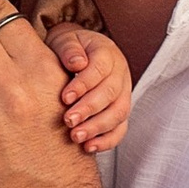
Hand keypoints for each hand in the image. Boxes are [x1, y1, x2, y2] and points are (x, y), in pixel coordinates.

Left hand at [46, 24, 132, 153]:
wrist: (78, 54)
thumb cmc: (70, 49)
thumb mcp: (66, 40)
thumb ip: (70, 49)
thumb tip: (77, 63)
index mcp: (107, 53)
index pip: (100, 69)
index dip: (83, 85)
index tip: (65, 98)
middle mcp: (120, 74)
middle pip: (111, 94)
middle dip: (89, 109)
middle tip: (68, 121)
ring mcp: (123, 94)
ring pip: (119, 113)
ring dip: (98, 127)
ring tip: (76, 137)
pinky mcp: (120, 111)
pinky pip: (121, 128)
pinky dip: (107, 140)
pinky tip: (89, 147)